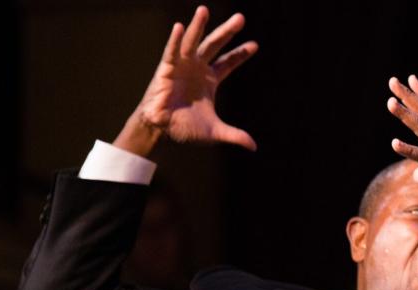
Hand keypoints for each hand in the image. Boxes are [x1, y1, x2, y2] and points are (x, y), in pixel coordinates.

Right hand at [114, 6, 257, 156]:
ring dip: (198, 26)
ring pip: (192, 42)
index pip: (228, 63)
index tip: (255, 45)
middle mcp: (196, 69)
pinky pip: (171, 52)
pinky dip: (175, 40)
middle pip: (215, 46)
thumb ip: (235, 135)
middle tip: (241, 18)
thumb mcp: (215, 132)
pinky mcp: (166, 69)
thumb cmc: (185, 129)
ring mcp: (181, 67)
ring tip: (204, 9)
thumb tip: (254, 146)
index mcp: (209, 81)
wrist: (162, 132)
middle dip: (228, 32)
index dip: (240, 54)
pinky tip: (180, 27)